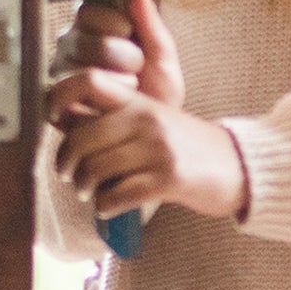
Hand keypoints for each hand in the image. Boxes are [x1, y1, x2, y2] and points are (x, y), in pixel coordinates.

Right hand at [45, 0, 184, 122]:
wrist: (153, 136)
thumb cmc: (158, 92)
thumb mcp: (161, 52)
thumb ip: (147, 15)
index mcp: (94, 25)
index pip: (90, 7)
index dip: (116, 22)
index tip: (133, 36)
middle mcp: (72, 44)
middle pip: (83, 35)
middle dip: (120, 55)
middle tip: (136, 71)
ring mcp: (61, 72)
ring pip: (77, 64)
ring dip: (114, 80)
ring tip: (128, 92)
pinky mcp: (55, 101)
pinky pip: (68, 92)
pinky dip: (99, 101)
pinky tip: (112, 107)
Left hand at [56, 90, 248, 226]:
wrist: (238, 166)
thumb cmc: (186, 148)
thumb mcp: (153, 121)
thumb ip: (114, 119)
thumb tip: (63, 122)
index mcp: (139, 101)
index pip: (87, 82)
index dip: (58, 97)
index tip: (51, 118)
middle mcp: (146, 119)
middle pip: (82, 137)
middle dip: (67, 162)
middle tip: (69, 175)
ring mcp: (157, 148)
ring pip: (96, 169)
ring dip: (86, 187)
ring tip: (90, 192)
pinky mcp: (167, 178)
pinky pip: (117, 195)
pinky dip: (105, 207)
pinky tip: (109, 207)